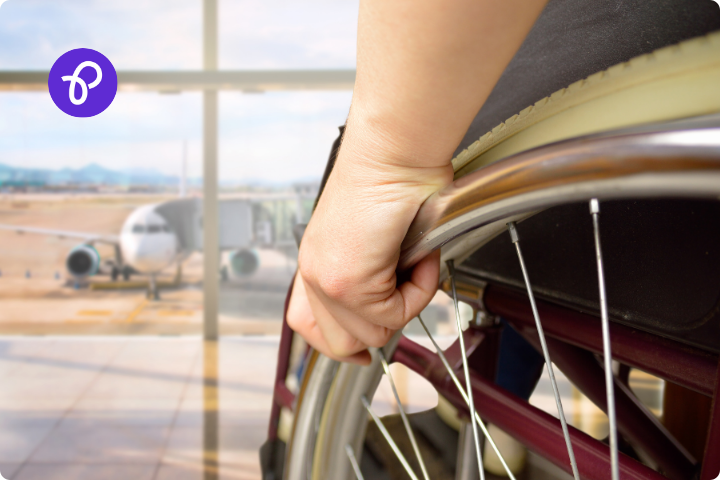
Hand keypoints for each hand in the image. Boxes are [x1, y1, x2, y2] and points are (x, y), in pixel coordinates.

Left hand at [286, 0, 546, 362]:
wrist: (394, 151)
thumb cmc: (392, 178)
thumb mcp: (373, 237)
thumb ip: (372, 274)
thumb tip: (392, 304)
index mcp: (317, 262)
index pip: (308, 324)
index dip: (340, 342)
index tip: (362, 351)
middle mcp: (314, 272)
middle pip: (339, 343)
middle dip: (380, 327)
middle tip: (405, 294)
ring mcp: (327, 279)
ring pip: (371, 334)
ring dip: (407, 303)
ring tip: (416, 262)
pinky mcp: (348, 281)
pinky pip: (394, 315)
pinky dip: (419, 291)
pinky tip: (420, 256)